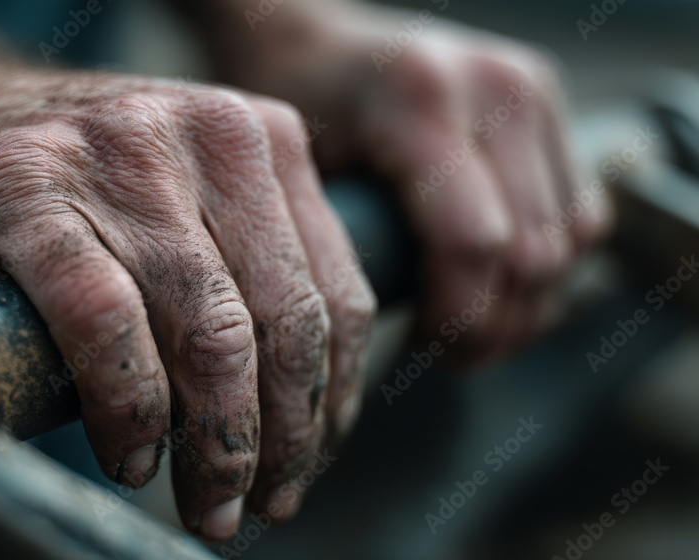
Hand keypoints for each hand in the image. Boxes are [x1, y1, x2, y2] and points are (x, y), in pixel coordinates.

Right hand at [0, 70, 375, 535]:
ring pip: (208, 332)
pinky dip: (127, 407)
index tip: (305, 465)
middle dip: (277, 440)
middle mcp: (206, 132)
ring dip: (214, 445)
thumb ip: (249, 266)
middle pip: (280, 324)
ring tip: (202, 502)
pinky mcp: (26, 191)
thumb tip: (306, 411)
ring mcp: (117, 155)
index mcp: (259, 138)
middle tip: (254, 506)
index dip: (327, 404)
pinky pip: (106, 324)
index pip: (332, 296)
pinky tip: (128, 455)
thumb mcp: (181, 199)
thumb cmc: (64, 188)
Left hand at [205, 0, 612, 364]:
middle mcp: (495, 88)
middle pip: (532, 253)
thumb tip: (372, 337)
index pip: (476, 243)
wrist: (316, 34)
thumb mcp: (296, 169)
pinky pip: (581, 211)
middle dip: (497, 326)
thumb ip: (340, 242)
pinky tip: (501, 285)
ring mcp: (532, 91)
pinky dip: (552, 265)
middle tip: (453, 356)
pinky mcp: (550, 102)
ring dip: (530, 306)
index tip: (429, 352)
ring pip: (568, 241)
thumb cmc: (293, 103)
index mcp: (422, 102)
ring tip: (475, 331)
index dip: (461, 321)